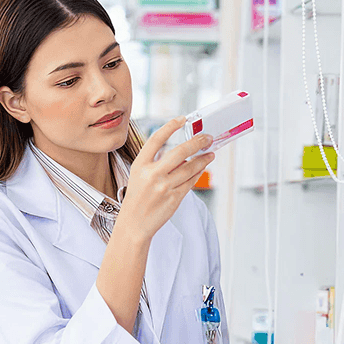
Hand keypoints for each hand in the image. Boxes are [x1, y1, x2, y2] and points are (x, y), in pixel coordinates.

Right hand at [117, 117, 215, 239]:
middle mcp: (152, 175)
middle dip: (197, 142)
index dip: (170, 126)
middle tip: (207, 138)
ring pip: (190, 168)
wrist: (134, 224)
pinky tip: (202, 168)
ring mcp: (164, 187)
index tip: (183, 118)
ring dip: (203, 159)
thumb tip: (183, 154)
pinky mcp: (174, 199)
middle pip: (180, 152)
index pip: (157, 139)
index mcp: (140, 165)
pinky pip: (191, 182)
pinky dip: (198, 173)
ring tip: (210, 154)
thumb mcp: (139, 175)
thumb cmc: (137, 198)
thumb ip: (157, 163)